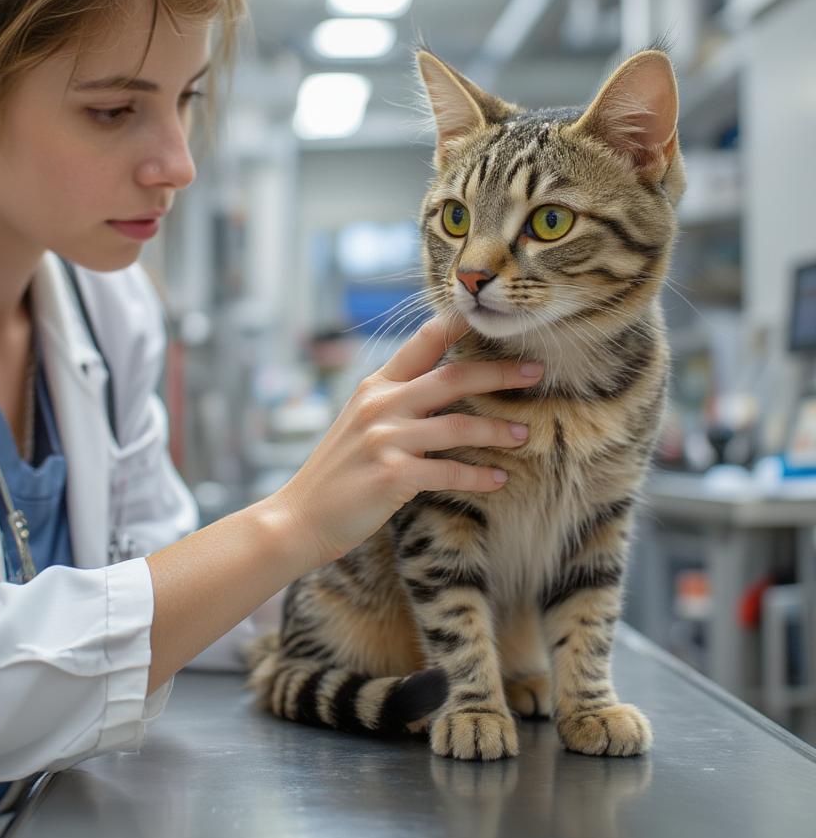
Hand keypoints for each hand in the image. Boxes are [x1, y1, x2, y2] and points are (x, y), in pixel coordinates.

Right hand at [272, 314, 543, 568]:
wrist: (300, 517)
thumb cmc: (339, 471)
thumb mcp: (361, 421)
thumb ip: (397, 398)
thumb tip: (444, 383)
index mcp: (376, 385)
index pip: (423, 342)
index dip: (460, 326)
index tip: (498, 320)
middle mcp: (380, 404)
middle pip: (452, 378)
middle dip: (499, 374)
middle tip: (537, 372)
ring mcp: (384, 439)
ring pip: (458, 426)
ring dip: (498, 430)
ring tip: (526, 435)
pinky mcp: (392, 475)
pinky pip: (449, 472)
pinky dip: (478, 476)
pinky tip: (499, 479)